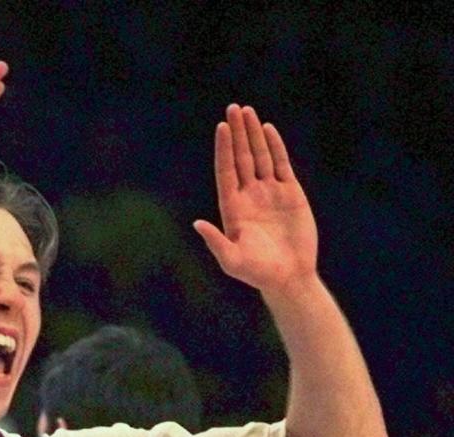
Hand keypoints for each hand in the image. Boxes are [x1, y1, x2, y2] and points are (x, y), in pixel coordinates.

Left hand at [194, 105, 317, 294]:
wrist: (288, 276)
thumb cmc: (257, 273)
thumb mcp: (231, 260)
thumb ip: (215, 242)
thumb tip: (197, 224)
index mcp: (233, 208)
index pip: (226, 172)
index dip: (223, 150)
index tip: (221, 128)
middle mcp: (249, 196)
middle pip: (241, 158)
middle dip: (237, 134)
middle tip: (233, 108)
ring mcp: (269, 193)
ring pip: (260, 157)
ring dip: (253, 134)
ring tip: (247, 111)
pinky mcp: (290, 194)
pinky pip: (281, 165)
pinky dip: (275, 147)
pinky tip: (267, 129)